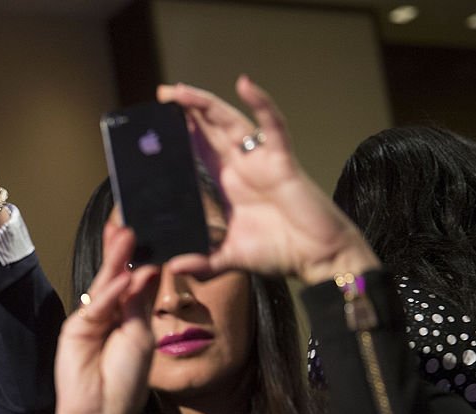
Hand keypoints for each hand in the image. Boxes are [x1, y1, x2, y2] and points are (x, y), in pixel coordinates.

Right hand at [50, 220, 159, 413]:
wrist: (102, 411)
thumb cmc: (126, 380)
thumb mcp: (142, 336)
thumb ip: (140, 303)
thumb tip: (147, 269)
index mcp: (129, 316)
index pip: (135, 282)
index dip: (141, 260)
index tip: (151, 236)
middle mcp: (109, 313)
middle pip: (118, 277)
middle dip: (124, 252)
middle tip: (132, 225)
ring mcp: (91, 318)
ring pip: (104, 284)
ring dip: (115, 260)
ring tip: (126, 235)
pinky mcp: (76, 326)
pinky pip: (96, 306)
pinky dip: (110, 292)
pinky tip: (122, 277)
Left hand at [158, 76, 379, 285]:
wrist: (318, 258)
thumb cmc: (281, 252)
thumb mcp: (232, 258)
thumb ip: (204, 263)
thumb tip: (175, 268)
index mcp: (230, 184)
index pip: (200, 151)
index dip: (183, 135)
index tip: (157, 124)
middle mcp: (243, 167)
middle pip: (211, 130)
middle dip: (188, 111)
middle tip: (162, 93)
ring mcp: (262, 161)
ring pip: (231, 122)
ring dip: (207, 104)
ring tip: (180, 91)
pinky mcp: (283, 160)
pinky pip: (273, 126)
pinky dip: (261, 104)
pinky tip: (245, 85)